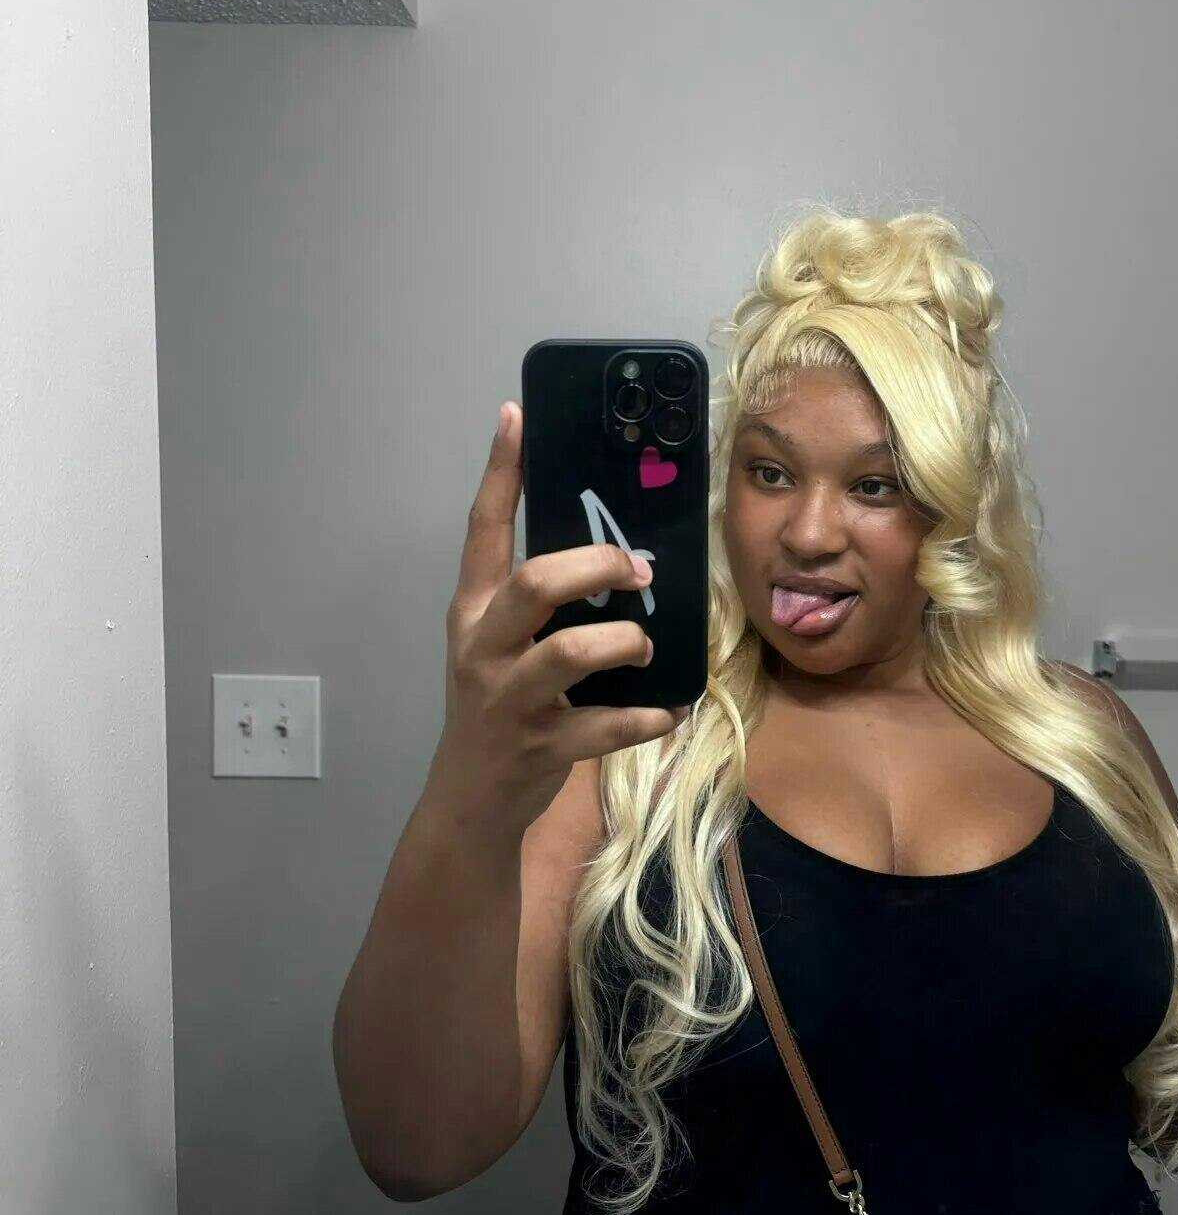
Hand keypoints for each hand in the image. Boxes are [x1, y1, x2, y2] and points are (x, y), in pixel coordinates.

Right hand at [427, 400, 690, 840]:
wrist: (470, 800)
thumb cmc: (499, 706)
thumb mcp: (500, 644)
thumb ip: (538, 600)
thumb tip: (614, 546)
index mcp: (474, 610)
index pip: (482, 528)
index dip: (500, 471)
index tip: (517, 415)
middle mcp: (485, 646)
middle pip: (536, 583)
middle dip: (597, 566)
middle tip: (640, 570)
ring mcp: (510, 698)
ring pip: (570, 652)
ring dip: (625, 642)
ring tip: (647, 646)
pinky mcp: (541, 745)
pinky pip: (607, 725)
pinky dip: (647, 717)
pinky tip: (670, 710)